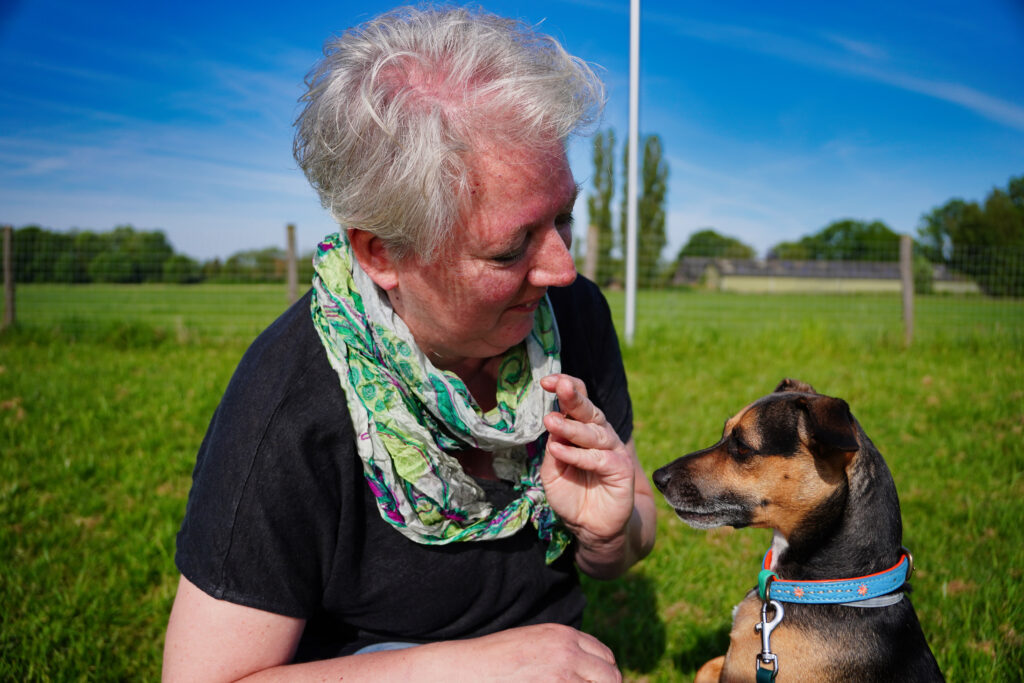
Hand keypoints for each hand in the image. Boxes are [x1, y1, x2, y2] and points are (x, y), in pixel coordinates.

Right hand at [429, 623, 620, 681]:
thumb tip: (586, 670)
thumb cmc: (495, 661)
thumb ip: (561, 652)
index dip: (604, 677)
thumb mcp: (533, 643)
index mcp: (564, 636)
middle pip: (611, 677)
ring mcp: (562, 673)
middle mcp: (568, 651)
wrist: (465, 670)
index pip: (606, 658)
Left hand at [539, 374, 636, 550]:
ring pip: (593, 434)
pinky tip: (560, 451)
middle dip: (573, 398)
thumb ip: (553, 450)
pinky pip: (599, 459)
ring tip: (550, 422)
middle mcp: (600, 435)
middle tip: (559, 386)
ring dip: (571, 428)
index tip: (547, 381)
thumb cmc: (572, 495)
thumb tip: (552, 424)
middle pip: (588, 411)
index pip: (577, 403)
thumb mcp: (552, 472)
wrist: (591, 527)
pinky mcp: (621, 469)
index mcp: (583, 430)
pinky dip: (578, 455)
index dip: (566, 388)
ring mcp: (612, 451)